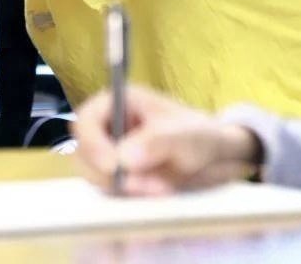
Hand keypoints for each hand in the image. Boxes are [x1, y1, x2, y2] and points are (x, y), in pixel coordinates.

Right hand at [73, 85, 260, 195]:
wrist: (217, 158)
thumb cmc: (201, 135)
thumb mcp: (185, 135)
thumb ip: (155, 142)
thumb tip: (122, 158)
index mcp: (117, 103)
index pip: (84, 121)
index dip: (92, 145)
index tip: (113, 167)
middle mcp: (108, 128)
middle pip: (83, 153)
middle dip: (110, 173)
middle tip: (144, 186)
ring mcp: (111, 154)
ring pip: (95, 176)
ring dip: (123, 188)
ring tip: (161, 189)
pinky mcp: (119, 178)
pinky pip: (111, 191)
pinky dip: (130, 197)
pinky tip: (159, 194)